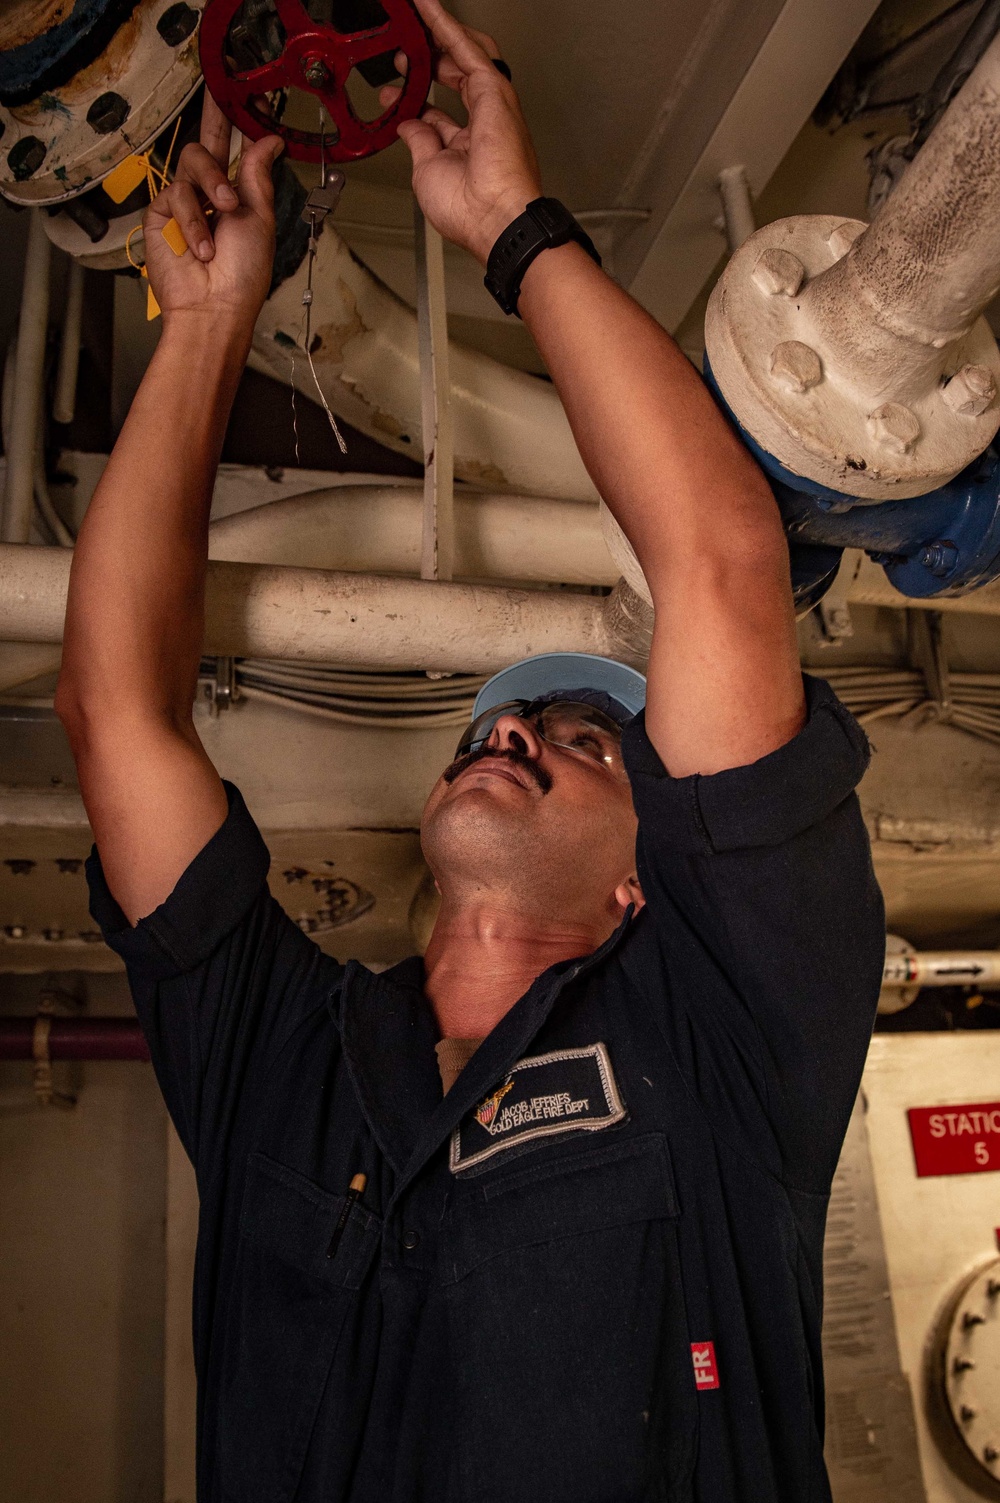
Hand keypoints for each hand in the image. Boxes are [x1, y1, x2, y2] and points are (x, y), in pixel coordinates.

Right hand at [143, 92, 283, 330]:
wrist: (214, 307)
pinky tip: (202, 246)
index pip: (235, 149)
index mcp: (236, 195)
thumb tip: (269, 139)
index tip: (246, 94)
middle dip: (216, 122)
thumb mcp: (259, 219)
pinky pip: (176, 192)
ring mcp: (184, 203)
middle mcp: (209, 195)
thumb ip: (257, 176)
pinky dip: (194, 219)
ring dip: (213, 186)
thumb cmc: (242, 275)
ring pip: (193, 162)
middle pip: (207, 143)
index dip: (237, 122)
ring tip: (224, 215)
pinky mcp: (160, 214)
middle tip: (223, 96)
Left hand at [381, 0, 541, 263]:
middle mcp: (483, 124)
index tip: (393, 93)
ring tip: (418, 15)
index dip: (415, 99)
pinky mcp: (493, 90)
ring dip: (440, 34)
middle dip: (428, 61)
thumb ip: (419, 144)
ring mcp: (491, 105)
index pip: (438, 112)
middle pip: (454, 77)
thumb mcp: (427, 172)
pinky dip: (446, 26)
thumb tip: (409, 127)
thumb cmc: (469, 210)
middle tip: (403, 54)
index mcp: (468, 148)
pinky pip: (467, 48)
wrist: (493, 216)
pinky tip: (428, 9)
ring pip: (465, 55)